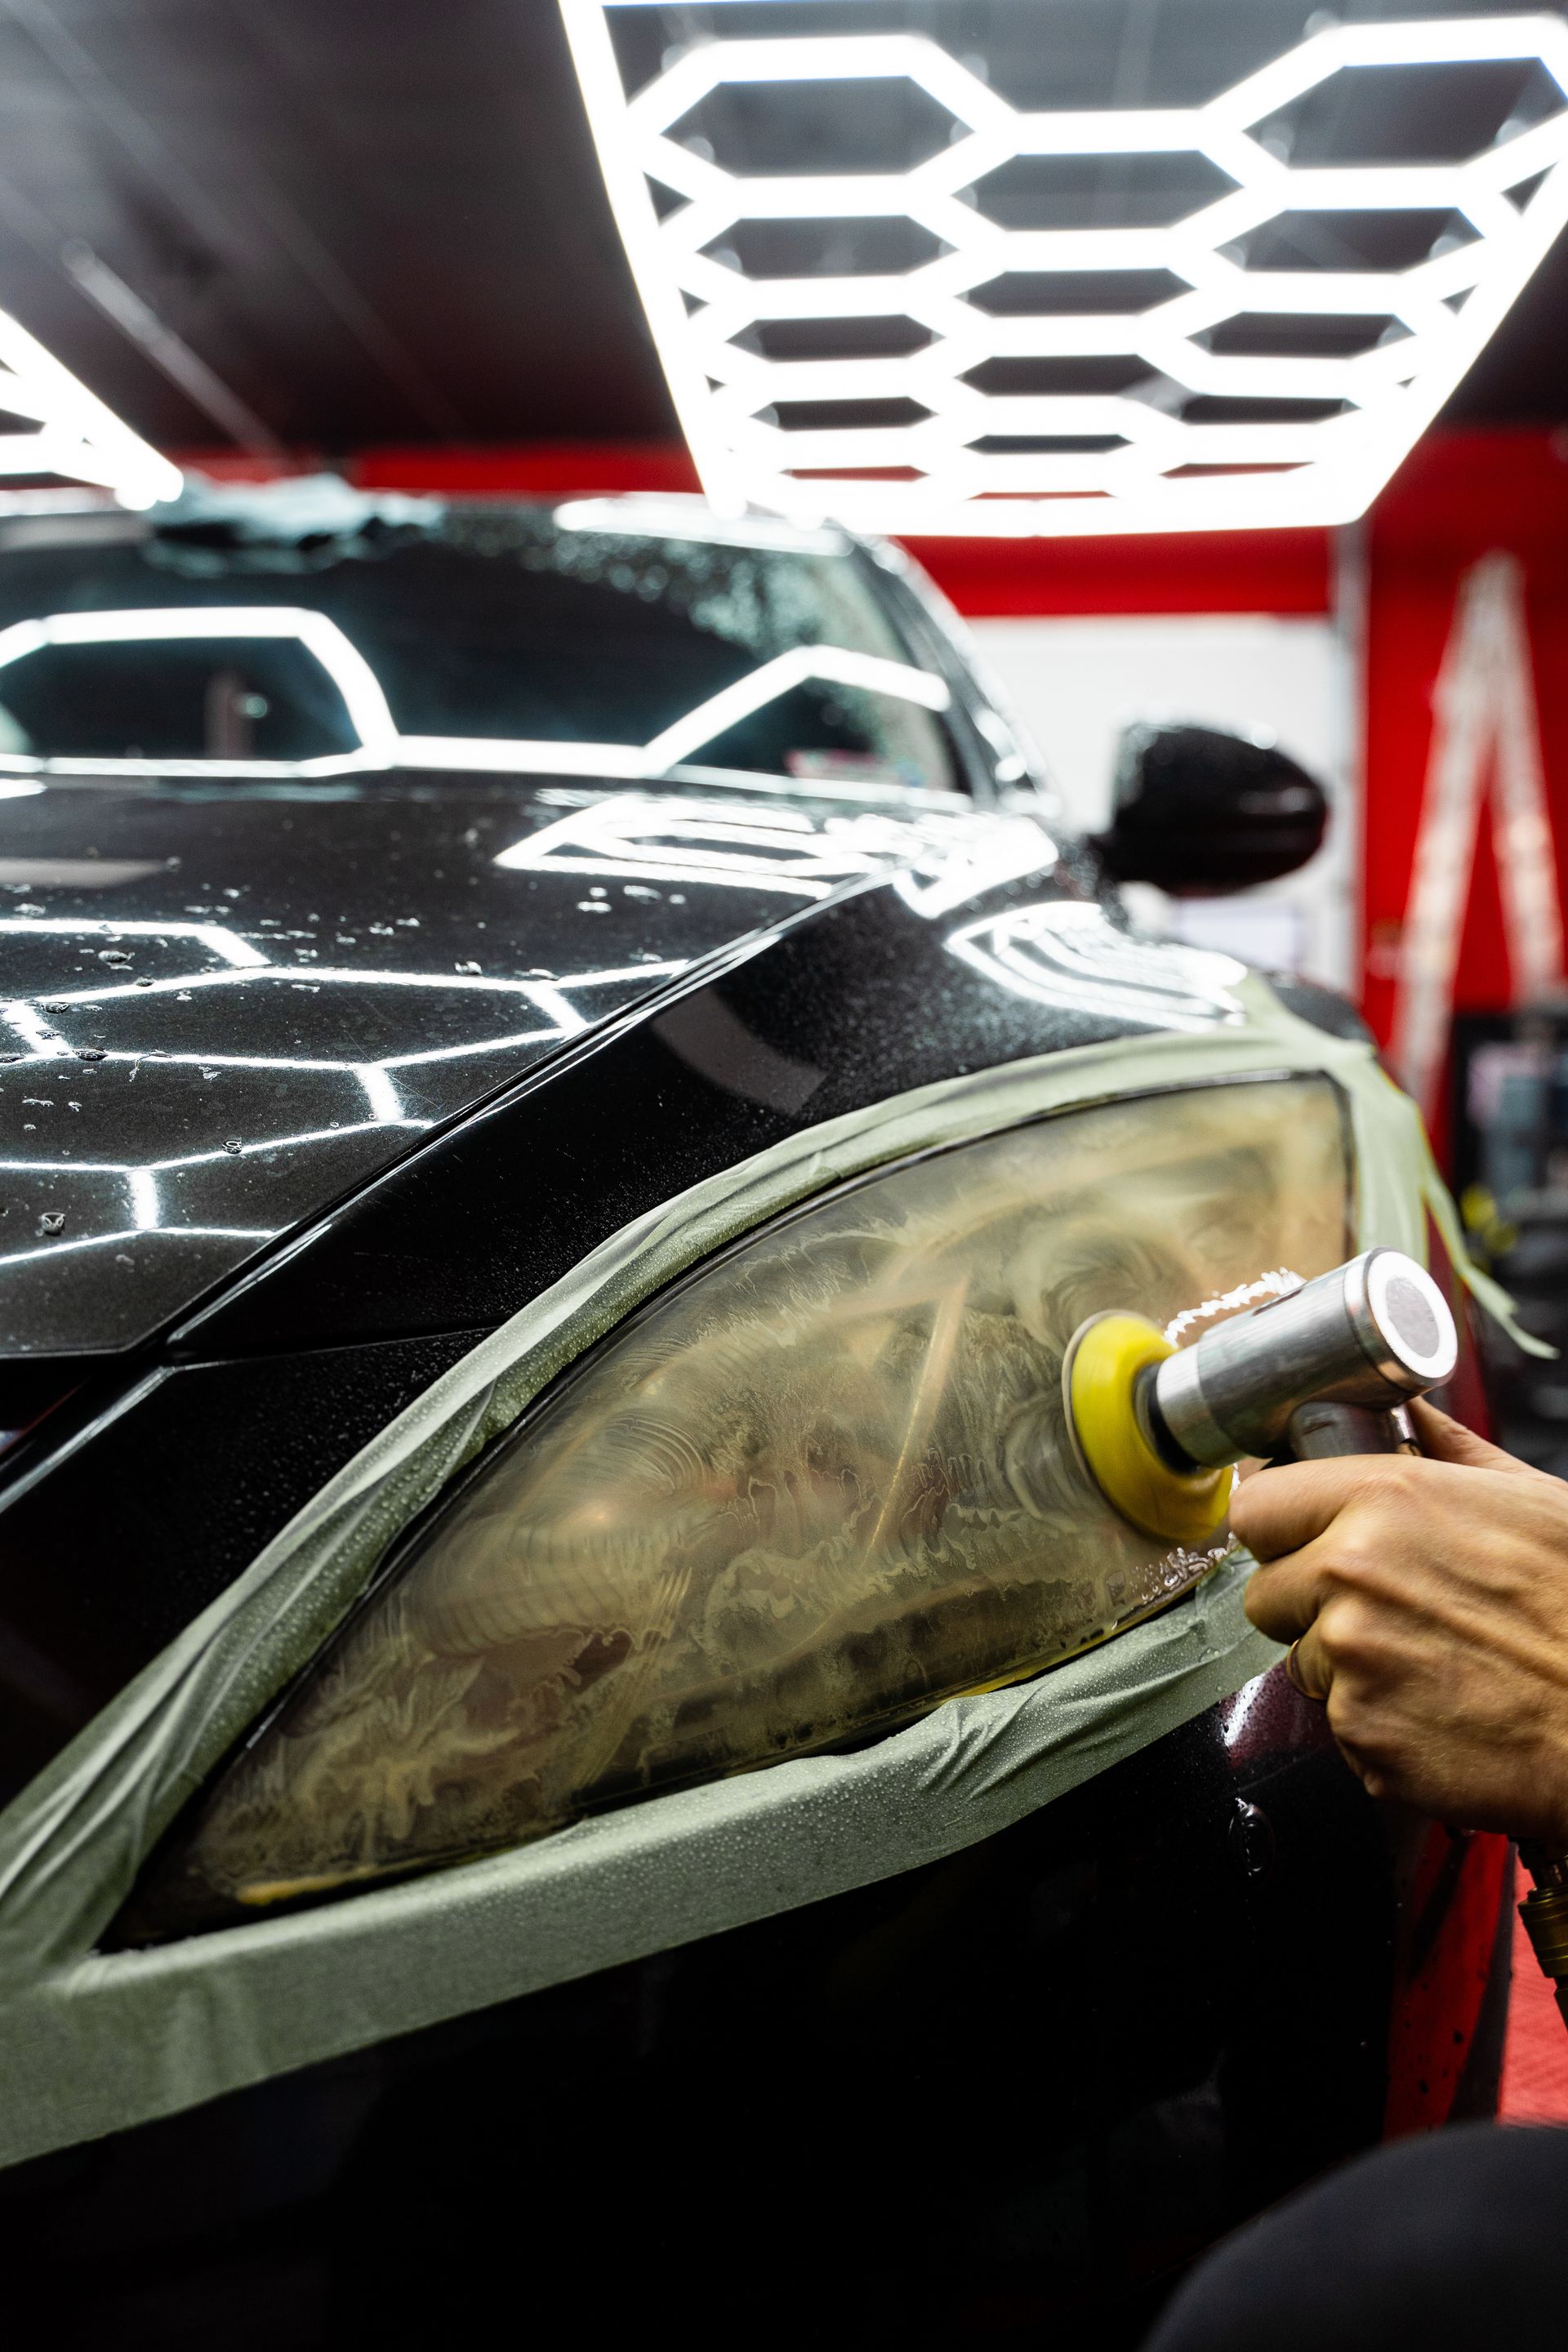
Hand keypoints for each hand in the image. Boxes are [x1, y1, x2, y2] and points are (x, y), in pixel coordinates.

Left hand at [1234, 1401, 1567, 1840]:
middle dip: (1309, 1605)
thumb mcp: (1532, 1503)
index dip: (1280, 1528)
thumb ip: (1452, 1453)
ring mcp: (1350, 1660)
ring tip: (1434, 1665)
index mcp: (1383, 1502)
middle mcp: (1349, 1575)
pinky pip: (1344, 1726)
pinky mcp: (1363, 1736)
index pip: (1257, 1507)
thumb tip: (1412, 1415)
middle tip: (1385, 1614)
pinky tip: (1444, 1713)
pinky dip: (1383, 1727)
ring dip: (1349, 1669)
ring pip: (1305, 1664)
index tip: (1301, 1541)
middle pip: (1267, 1593)